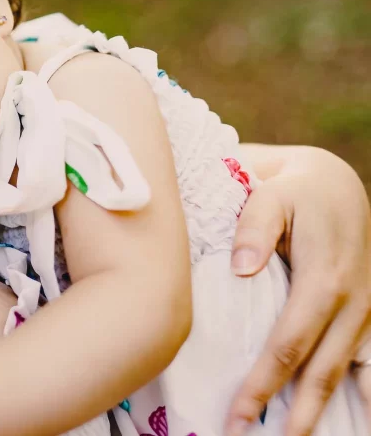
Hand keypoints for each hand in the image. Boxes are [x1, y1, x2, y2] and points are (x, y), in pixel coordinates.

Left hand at [226, 147, 370, 435]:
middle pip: (321, 370)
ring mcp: (369, 312)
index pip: (289, 343)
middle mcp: (354, 303)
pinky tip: (362, 420)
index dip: (265, 382)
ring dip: (325, 410)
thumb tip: (241, 268)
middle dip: (293, 414)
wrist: (334, 184)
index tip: (239, 414)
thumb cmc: (292, 192)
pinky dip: (367, 392)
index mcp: (325, 279)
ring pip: (346, 373)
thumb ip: (254, 229)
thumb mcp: (270, 197)